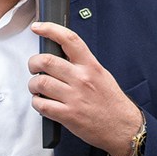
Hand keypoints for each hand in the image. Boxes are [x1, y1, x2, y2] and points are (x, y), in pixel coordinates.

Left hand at [28, 21, 142, 155]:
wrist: (123, 128)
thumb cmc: (112, 102)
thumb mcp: (101, 75)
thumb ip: (82, 64)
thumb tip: (60, 54)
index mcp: (91, 66)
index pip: (69, 39)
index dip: (50, 29)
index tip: (38, 27)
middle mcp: (82, 79)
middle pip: (46, 61)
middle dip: (33, 63)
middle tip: (34, 67)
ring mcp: (74, 98)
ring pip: (40, 82)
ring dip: (33, 84)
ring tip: (38, 88)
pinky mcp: (68, 115)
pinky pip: (42, 105)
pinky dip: (37, 103)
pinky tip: (42, 102)